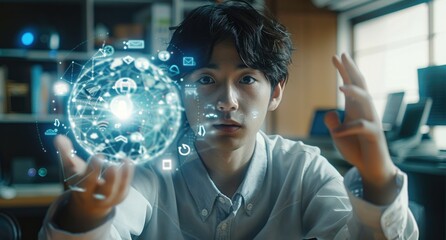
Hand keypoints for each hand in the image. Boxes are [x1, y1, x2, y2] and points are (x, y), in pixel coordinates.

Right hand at [53, 135, 134, 231]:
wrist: (88, 204)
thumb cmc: (79, 180)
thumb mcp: (70, 169)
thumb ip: (65, 153)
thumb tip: (59, 137)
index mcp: (81, 191)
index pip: (87, 183)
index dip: (93, 171)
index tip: (99, 156)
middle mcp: (96, 198)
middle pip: (104, 192)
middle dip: (110, 179)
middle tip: (113, 164)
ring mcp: (110, 199)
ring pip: (117, 191)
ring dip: (122, 177)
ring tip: (124, 160)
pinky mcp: (120, 196)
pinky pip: (125, 187)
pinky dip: (128, 176)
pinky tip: (128, 161)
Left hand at [324, 53, 396, 203]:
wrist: (370, 167)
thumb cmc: (355, 148)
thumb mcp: (338, 134)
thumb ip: (332, 122)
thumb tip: (330, 112)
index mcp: (355, 108)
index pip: (351, 84)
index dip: (344, 70)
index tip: (335, 56)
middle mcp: (365, 111)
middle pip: (361, 85)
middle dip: (352, 70)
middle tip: (343, 55)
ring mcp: (371, 121)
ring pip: (367, 101)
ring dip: (354, 92)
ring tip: (340, 86)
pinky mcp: (374, 135)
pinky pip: (362, 127)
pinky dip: (347, 128)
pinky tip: (336, 132)